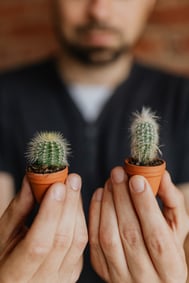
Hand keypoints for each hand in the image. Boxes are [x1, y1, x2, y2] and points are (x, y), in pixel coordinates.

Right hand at [0, 174, 87, 282]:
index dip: (49, 214)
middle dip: (69, 205)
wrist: (14, 279)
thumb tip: (32, 178)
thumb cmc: (3, 257)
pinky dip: (81, 219)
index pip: (38, 244)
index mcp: (15, 276)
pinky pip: (83, 243)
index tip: (57, 186)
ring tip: (74, 185)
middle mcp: (42, 282)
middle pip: (62, 240)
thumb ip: (19, 208)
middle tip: (72, 179)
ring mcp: (61, 280)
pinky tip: (76, 201)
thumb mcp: (4, 234)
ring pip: (78, 241)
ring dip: (77, 209)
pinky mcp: (73, 272)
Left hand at [89, 167, 188, 282]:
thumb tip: (161, 175)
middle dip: (122, 199)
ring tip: (110, 181)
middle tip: (118, 173)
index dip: (145, 206)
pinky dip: (95, 214)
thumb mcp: (177, 225)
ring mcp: (121, 276)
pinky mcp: (103, 269)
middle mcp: (145, 277)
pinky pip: (94, 241)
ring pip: (108, 237)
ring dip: (107, 204)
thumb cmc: (167, 244)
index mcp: (170, 268)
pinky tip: (100, 194)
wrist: (150, 274)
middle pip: (130, 234)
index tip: (137, 179)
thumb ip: (171, 200)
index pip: (157, 236)